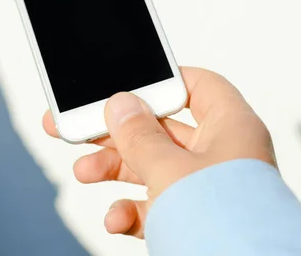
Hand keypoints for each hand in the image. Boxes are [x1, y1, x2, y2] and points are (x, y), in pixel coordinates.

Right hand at [43, 67, 275, 237]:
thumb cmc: (224, 226)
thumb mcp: (170, 170)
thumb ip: (138, 135)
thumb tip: (119, 104)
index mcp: (230, 128)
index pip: (197, 86)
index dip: (160, 81)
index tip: (123, 84)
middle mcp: (219, 155)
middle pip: (158, 129)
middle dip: (115, 133)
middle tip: (77, 127)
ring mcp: (203, 189)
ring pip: (150, 166)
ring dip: (113, 170)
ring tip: (83, 172)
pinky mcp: (190, 219)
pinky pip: (154, 205)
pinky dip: (130, 210)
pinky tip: (116, 218)